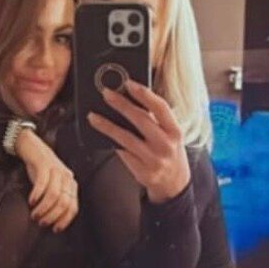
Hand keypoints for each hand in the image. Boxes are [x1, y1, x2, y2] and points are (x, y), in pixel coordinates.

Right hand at [15, 130, 78, 231]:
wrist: (32, 147)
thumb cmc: (41, 170)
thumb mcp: (53, 184)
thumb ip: (56, 198)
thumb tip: (52, 220)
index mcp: (71, 184)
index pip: (73, 207)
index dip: (64, 221)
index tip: (54, 229)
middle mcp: (67, 177)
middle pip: (64, 203)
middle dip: (52, 216)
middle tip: (42, 222)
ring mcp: (56, 170)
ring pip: (54, 195)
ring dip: (43, 208)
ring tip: (35, 214)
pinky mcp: (44, 165)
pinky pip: (42, 183)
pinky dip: (37, 195)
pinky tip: (31, 201)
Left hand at [87, 80, 190, 202]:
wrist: (174, 184)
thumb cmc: (169, 152)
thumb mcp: (170, 135)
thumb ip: (156, 119)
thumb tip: (129, 99)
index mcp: (175, 131)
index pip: (160, 108)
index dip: (144, 94)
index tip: (128, 83)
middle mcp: (166, 145)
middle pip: (141, 120)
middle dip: (121, 105)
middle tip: (106, 94)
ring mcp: (154, 160)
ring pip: (126, 138)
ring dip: (107, 125)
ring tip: (93, 116)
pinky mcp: (142, 171)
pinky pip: (122, 153)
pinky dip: (111, 142)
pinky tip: (101, 134)